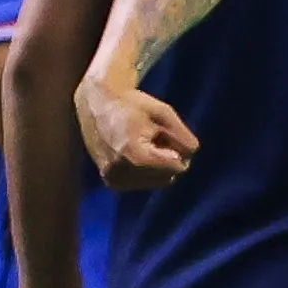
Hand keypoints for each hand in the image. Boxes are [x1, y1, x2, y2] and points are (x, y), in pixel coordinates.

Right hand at [76, 74, 197, 184]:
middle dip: (167, 158)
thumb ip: (183, 137)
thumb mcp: (164, 113)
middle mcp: (121, 173)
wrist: (97, 104)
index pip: (178, 167)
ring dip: (156, 164)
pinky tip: (133, 151)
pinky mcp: (111, 182)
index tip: (162, 132)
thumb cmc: (134, 105)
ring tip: (141, 143)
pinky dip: (145, 169)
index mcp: (135, 156)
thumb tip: (190, 156)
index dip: (177, 149)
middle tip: (151, 136)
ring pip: (157, 181)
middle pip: (168, 176)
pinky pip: (144, 182)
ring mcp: (114, 180)